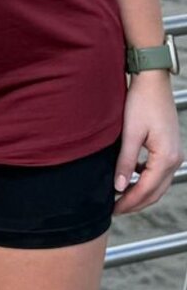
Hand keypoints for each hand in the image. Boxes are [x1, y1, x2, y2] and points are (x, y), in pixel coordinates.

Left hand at [114, 78, 181, 213]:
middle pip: (155, 192)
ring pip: (158, 184)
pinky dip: (146, 179)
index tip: (113, 209)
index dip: (129, 202)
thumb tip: (119, 187)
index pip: (146, 190)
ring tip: (121, 197)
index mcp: (166, 158)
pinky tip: (132, 176)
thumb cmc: (142, 102)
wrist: (152, 80)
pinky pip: (159, 172)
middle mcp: (175, 158)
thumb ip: (125, 162)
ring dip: (141, 192)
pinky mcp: (170, 147)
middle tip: (116, 209)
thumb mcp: (130, 133)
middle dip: (136, 203)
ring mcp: (175, 153)